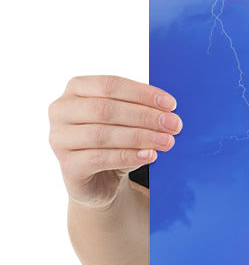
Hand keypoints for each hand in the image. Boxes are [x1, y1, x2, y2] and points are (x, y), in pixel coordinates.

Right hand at [48, 75, 181, 208]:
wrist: (101, 179)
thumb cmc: (115, 142)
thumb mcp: (127, 121)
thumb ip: (141, 111)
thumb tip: (168, 113)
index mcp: (76, 89)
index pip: (110, 85)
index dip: (142, 93)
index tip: (171, 105)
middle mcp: (61, 111)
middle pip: (106, 109)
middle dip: (145, 116)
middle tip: (174, 125)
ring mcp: (59, 139)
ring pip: (102, 135)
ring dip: (140, 137)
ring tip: (167, 141)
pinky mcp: (67, 166)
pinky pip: (99, 159)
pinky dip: (128, 156)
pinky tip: (150, 155)